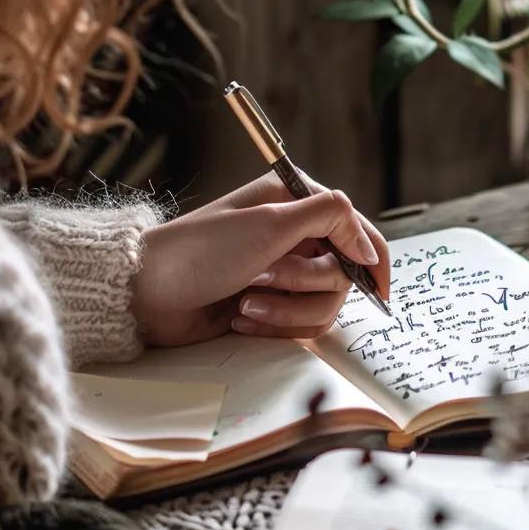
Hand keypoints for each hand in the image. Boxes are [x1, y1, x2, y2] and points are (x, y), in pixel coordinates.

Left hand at [130, 172, 390, 345]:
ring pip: (324, 305)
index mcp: (298, 203)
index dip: (374, 261)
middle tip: (264, 276)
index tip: (378, 291)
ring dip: (285, 309)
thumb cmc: (203, 250)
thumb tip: (369, 249)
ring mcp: (283, 274)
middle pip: (342, 274)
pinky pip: (299, 325)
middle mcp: (296, 237)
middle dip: (303, 283)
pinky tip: (240, 318)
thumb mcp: (271, 222)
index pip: (358, 230)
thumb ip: (332, 220)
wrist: (150, 293)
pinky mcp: (272, 306)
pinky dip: (273, 325)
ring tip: (246, 302)